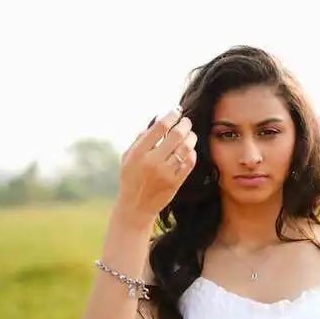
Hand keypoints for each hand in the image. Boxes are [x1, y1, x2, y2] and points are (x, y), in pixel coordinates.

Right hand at [115, 105, 197, 224]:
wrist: (135, 208)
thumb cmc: (131, 178)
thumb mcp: (128, 157)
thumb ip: (140, 139)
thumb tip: (156, 120)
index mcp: (139, 153)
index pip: (159, 127)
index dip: (171, 116)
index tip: (176, 111)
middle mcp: (152, 162)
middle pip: (176, 135)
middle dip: (185, 124)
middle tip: (187, 121)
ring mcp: (165, 173)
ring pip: (185, 148)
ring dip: (191, 137)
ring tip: (190, 134)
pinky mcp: (175, 183)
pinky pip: (189, 163)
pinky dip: (192, 153)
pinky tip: (190, 150)